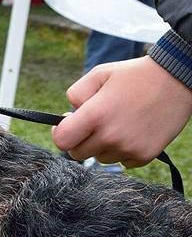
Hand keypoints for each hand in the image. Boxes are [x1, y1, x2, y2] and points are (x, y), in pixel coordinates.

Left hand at [51, 56, 191, 165]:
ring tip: (117, 124)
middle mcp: (110, 136)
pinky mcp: (145, 156)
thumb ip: (75, 95)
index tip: (67, 126)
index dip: (60, 134)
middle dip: (80, 140)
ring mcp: (129, 148)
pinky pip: (122, 162)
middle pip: (78, 154)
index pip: (62, 141)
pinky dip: (123, 151)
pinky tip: (132, 132)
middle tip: (93, 124)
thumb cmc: (133, 75)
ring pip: (100, 158)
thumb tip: (67, 117)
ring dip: (102, 146)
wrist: (176, 80)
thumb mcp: (98, 74)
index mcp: (95, 115)